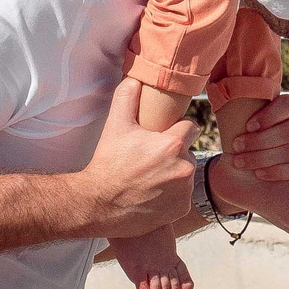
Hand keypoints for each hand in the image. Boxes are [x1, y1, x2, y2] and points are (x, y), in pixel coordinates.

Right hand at [75, 79, 199, 239]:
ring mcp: (184, 191)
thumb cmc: (107, 163)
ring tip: (149, 178)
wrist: (97, 204)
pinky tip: (152, 195)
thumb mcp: (116, 125)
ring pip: (185, 174)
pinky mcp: (181, 209)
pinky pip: (183, 196)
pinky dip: (171, 196)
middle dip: (173, 153)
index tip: (163, 135)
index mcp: (173, 145)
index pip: (190, 127)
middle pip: (188, 151)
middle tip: (150, 159)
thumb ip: (128, 96)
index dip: (176, 129)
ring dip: (173, 174)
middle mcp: (184, 168)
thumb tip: (136, 78)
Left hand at [225, 94, 288, 182]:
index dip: (268, 115)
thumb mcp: (251, 125)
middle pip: (287, 131)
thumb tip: (222, 93)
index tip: (247, 126)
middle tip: (237, 147)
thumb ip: (244, 112)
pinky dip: (277, 172)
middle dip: (260, 140)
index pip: (287, 105)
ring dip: (263, 157)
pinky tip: (259, 173)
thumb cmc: (254, 140)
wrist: (262, 168)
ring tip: (241, 162)